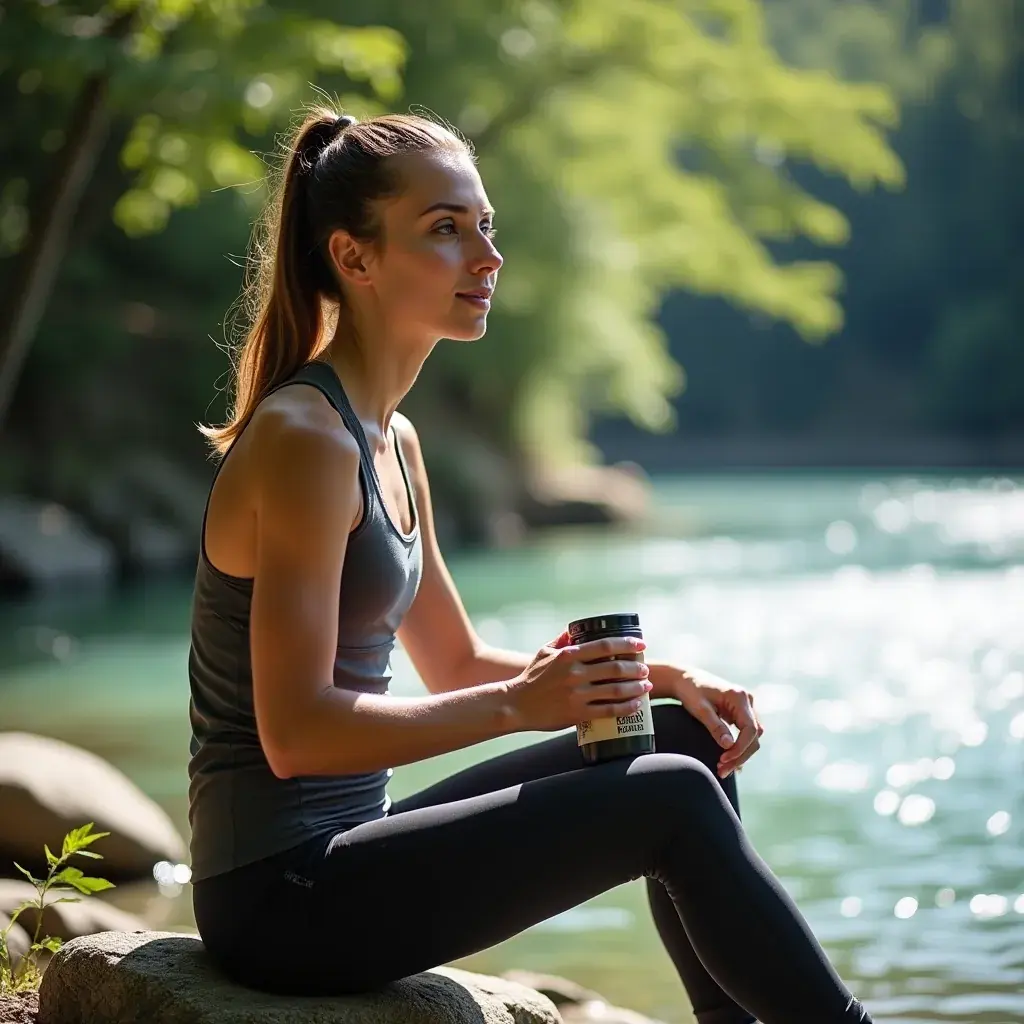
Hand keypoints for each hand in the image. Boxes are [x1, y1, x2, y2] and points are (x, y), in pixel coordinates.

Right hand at [506, 634, 651, 732]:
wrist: (516, 705)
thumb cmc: (530, 678)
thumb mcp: (544, 653)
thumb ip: (561, 641)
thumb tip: (573, 629)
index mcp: (569, 656)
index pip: (605, 645)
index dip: (626, 643)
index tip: (641, 644)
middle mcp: (575, 674)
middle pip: (614, 667)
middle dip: (635, 667)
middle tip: (645, 669)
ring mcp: (577, 695)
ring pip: (615, 690)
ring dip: (635, 687)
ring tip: (646, 686)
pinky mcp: (577, 714)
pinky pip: (608, 711)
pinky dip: (626, 708)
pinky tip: (636, 705)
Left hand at [671, 667, 762, 777]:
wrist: (685, 679)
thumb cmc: (691, 691)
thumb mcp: (700, 709)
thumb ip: (715, 726)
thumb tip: (729, 746)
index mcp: (739, 697)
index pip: (750, 729)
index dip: (740, 748)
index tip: (724, 759)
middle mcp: (747, 701)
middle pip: (754, 736)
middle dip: (740, 755)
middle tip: (722, 770)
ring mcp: (745, 707)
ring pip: (751, 737)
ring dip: (740, 754)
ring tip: (723, 769)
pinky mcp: (740, 713)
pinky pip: (745, 734)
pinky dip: (738, 748)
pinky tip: (729, 762)